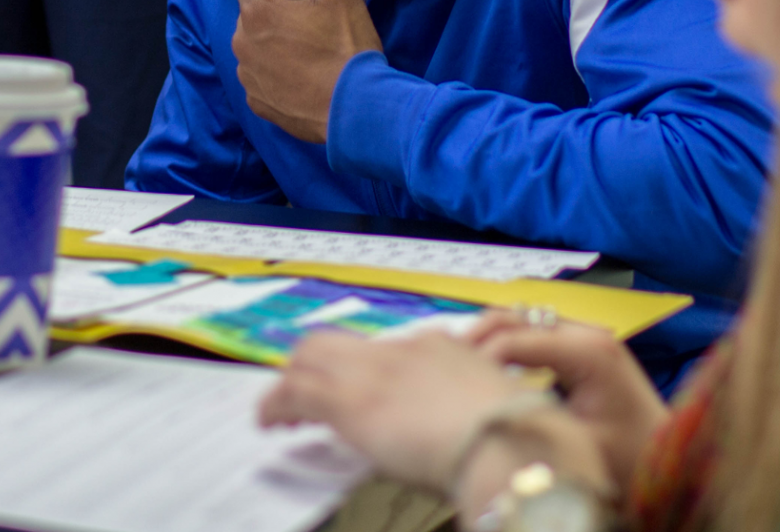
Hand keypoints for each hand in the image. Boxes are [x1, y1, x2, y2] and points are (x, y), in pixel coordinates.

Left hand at [232, 0, 382, 142]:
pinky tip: (307, 76)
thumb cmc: (348, 47)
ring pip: (254, 47)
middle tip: (312, 16)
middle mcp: (242, 45)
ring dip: (276, 40)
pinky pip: (260, 79)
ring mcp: (249, 77)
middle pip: (251, 13)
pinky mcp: (259, 104)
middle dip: (278, 9)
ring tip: (312, 48)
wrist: (358, 108)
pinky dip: (277, 72)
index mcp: (257, 13)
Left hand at [258, 330, 528, 490]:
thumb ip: (463, 399)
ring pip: (308, 357)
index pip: (379, 351)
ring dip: (290, 384)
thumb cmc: (509, 430)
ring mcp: (373, 371)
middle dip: (310, 365)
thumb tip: (454, 417)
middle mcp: (399, 350)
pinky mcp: (351, 401)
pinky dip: (275, 404)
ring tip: (280, 413)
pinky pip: (296, 392)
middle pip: (333, 342)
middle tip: (299, 397)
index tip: (350, 389)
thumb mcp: (488, 401)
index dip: (355, 370)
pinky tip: (270, 422)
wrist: (504, 437)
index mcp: (435, 346)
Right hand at [470, 311, 667, 488]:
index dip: (481, 357)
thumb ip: (530, 414)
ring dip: (492, 335)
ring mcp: (586, 335)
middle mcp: (587, 332)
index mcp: (588, 352)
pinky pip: (536, 332)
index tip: (455, 382)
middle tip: (448, 361)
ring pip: (524, 319)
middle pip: (519, 317)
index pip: (517, 339)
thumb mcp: (574, 442)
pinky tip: (488, 364)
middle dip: (480, 335)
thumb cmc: (626, 461)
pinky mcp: (582, 345)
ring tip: (461, 360)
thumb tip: (480, 399)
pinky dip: (509, 342)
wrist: (667, 463)